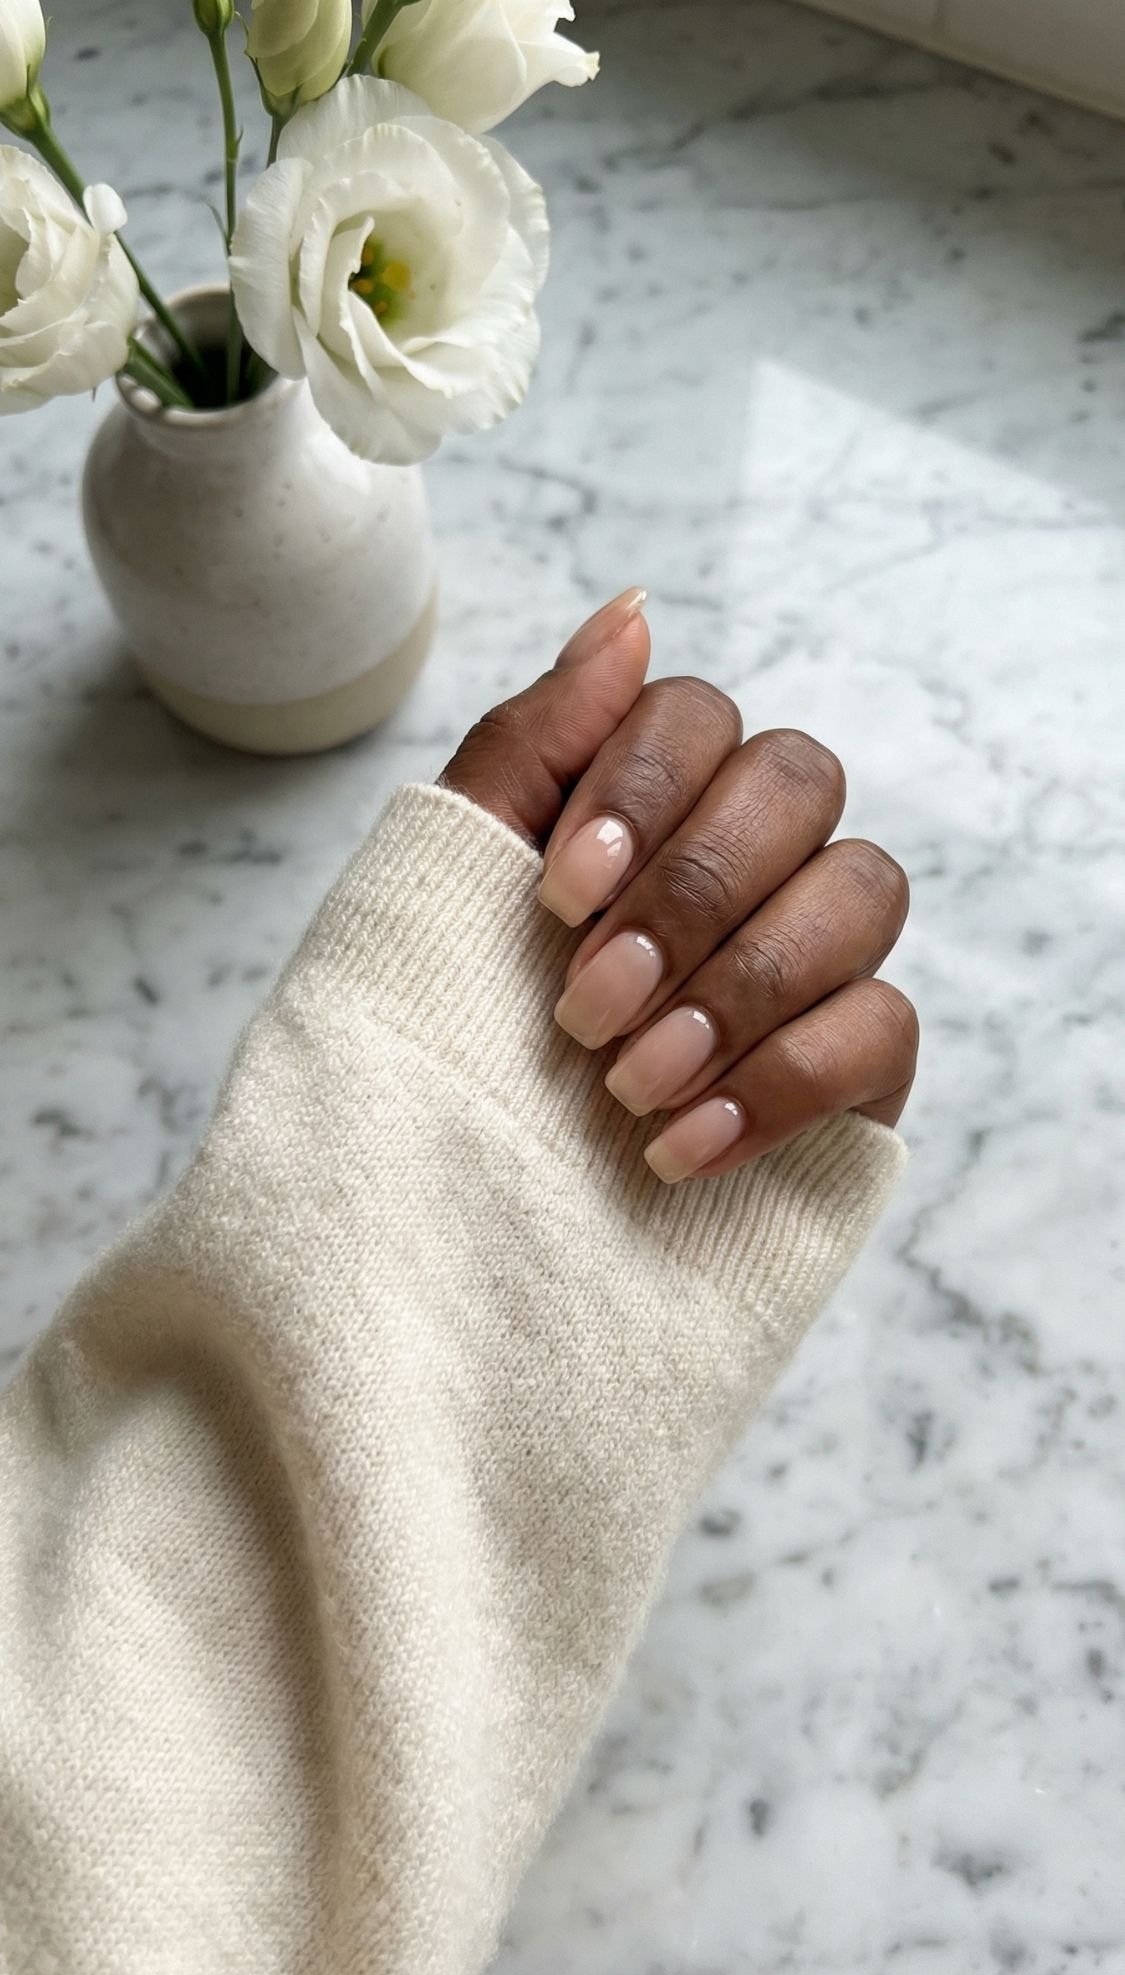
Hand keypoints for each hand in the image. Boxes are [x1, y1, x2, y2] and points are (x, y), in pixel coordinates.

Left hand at [441, 590, 916, 1182]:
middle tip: (584, 1005)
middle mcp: (752, 857)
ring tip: (625, 1087)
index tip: (554, 895)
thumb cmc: (448, 1043)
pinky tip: (679, 1145)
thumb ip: (537, 743)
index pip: (699, 716)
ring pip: (862, 888)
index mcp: (653, 800)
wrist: (447, 1228)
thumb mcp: (454, 885)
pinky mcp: (859, 1066)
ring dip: (736, 988)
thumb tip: (631, 612)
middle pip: (796, 782)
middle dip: (686, 895)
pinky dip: (780, 1080)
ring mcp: (817, 957)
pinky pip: (885, 1024)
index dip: (638, 792)